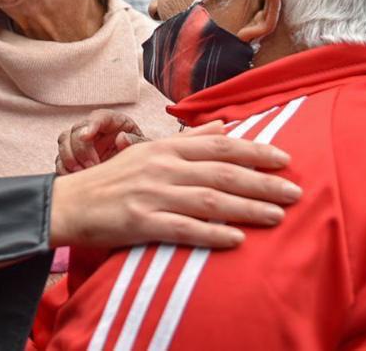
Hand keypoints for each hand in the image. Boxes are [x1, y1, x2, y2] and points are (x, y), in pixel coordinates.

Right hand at [49, 123, 301, 249]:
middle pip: (221, 172)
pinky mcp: (141, 222)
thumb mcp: (148, 152)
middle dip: (263, 182)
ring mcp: (152, 195)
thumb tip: (225, 126)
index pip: (218, 145)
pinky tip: (236, 239)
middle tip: (295, 191)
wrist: (69, 204)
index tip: (284, 159)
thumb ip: (188, 141)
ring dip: (247, 208)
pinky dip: (212, 233)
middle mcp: (162, 168)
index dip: (254, 151)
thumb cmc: (112, 179)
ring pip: (209, 200)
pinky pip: (184, 228)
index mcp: (165, 148)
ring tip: (277, 216)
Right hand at [56, 110, 146, 174]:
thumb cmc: (139, 157)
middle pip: (76, 129)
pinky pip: (60, 160)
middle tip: (92, 165)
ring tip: (83, 173)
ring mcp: (81, 144)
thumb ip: (136, 142)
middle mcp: (93, 130)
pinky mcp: (73, 159)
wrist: (133, 174)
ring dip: (69, 158)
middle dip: (80, 148)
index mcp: (112, 122)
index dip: (91, 124)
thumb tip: (122, 138)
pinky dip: (64, 169)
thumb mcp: (144, 149)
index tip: (88, 135)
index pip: (98, 117)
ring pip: (64, 141)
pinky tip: (75, 178)